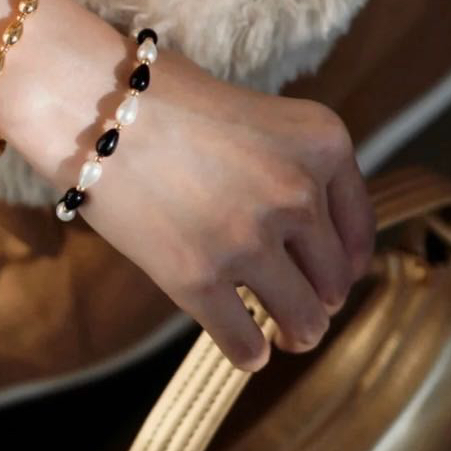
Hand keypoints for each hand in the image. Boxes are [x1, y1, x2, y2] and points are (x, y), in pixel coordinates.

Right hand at [65, 49, 375, 371]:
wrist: (91, 103)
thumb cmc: (163, 99)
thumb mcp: (257, 116)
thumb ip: (292, 167)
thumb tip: (310, 240)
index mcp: (322, 144)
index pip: (359, 228)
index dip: (346, 262)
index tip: (332, 275)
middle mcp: (298, 192)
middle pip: (334, 280)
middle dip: (318, 298)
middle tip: (298, 305)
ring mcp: (248, 239)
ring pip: (303, 320)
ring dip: (294, 333)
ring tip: (282, 334)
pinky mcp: (197, 277)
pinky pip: (244, 343)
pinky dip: (248, 352)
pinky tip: (245, 347)